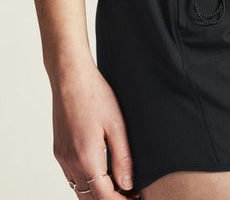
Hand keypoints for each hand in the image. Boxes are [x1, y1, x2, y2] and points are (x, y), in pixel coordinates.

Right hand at [51, 61, 140, 197]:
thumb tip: (128, 184)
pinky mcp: (59, 149)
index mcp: (86, 157)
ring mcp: (62, 156)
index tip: (135, 198)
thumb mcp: (116, 124)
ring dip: (97, 193)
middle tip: (130, 194)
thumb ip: (122, 157)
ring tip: (119, 184)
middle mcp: (70, 162)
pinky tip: (101, 171)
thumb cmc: (94, 94)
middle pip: (89, 198)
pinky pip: (71, 176)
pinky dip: (86, 181)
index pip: (104, 196)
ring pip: (79, 189)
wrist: (70, 77)